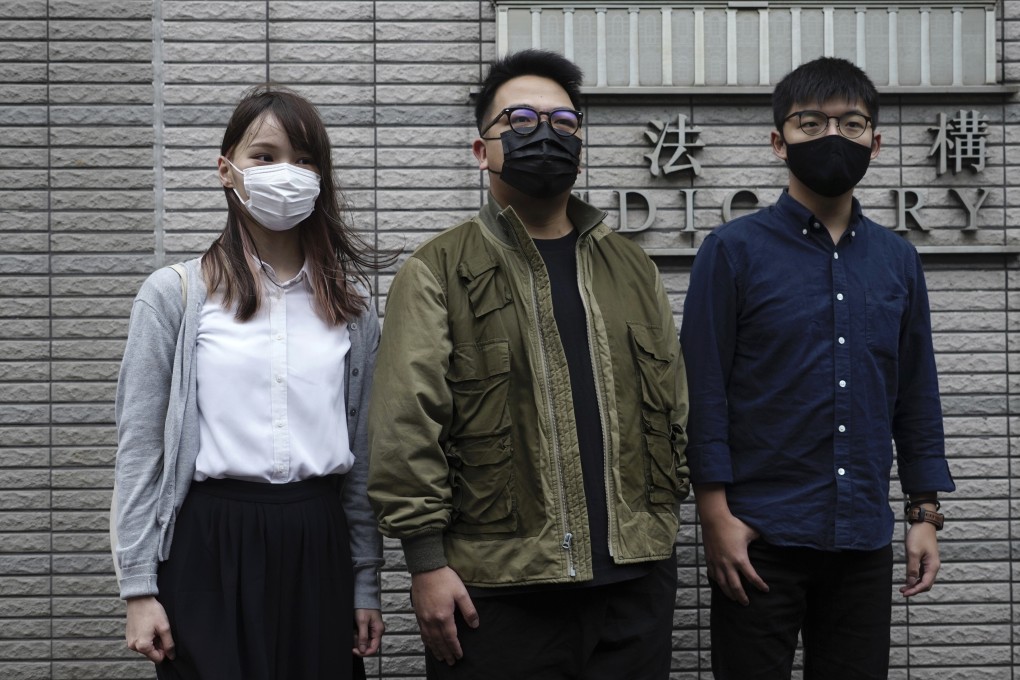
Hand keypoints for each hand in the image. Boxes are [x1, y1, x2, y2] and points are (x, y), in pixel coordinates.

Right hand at [125, 596, 175, 663]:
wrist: (139, 599)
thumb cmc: (152, 612)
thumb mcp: (164, 627)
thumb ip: (169, 644)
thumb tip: (172, 657)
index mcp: (142, 646)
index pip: (158, 659)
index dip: (165, 650)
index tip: (166, 638)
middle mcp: (133, 647)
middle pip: (151, 654)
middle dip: (158, 645)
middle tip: (159, 630)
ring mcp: (129, 642)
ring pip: (146, 648)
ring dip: (153, 641)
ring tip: (153, 628)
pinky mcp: (129, 637)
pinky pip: (140, 642)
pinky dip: (146, 637)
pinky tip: (148, 627)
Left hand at [353, 608, 383, 656]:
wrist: (364, 597)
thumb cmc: (364, 607)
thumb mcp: (362, 622)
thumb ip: (363, 637)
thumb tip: (363, 650)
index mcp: (378, 631)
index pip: (373, 649)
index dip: (364, 653)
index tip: (354, 650)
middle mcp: (377, 632)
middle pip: (369, 646)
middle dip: (359, 645)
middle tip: (352, 640)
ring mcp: (374, 630)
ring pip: (365, 642)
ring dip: (358, 640)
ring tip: (353, 632)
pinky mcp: (369, 628)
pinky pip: (363, 636)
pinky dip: (357, 635)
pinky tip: (354, 630)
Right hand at [411, 566, 478, 665]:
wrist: (425, 568)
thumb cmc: (444, 578)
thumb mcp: (461, 592)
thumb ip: (469, 610)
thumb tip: (475, 625)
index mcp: (444, 616)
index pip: (451, 638)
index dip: (456, 648)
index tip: (460, 656)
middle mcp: (432, 620)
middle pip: (439, 642)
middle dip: (446, 653)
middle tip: (451, 662)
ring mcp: (423, 618)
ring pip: (429, 639)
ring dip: (436, 650)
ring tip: (441, 658)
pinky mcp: (418, 613)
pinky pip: (422, 632)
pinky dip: (426, 641)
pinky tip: (429, 643)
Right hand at [696, 484, 767, 605]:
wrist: (714, 519)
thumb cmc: (733, 524)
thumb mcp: (751, 531)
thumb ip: (761, 538)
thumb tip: (772, 537)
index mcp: (740, 559)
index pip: (752, 578)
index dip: (760, 585)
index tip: (765, 589)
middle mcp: (728, 564)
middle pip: (736, 587)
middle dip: (742, 597)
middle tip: (746, 603)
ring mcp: (717, 563)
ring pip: (723, 584)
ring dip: (729, 593)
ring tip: (733, 599)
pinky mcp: (709, 560)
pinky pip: (713, 576)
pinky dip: (718, 583)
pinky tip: (721, 585)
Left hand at [900, 521, 939, 596]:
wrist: (923, 523)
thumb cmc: (918, 536)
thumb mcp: (913, 552)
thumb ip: (912, 568)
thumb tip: (911, 583)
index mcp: (933, 566)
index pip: (925, 584)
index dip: (915, 590)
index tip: (905, 594)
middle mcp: (933, 567)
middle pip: (926, 584)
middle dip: (915, 589)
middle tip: (903, 592)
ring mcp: (930, 563)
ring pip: (923, 579)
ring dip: (914, 584)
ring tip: (903, 588)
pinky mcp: (926, 560)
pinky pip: (922, 573)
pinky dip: (915, 578)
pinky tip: (908, 579)